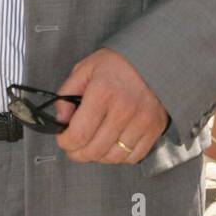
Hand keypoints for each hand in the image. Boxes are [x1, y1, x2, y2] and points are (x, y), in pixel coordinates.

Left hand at [54, 48, 169, 163]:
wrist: (151, 58)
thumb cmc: (117, 64)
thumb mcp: (84, 70)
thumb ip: (66, 94)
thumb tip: (61, 120)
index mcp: (102, 93)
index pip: (79, 134)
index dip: (66, 142)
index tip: (63, 139)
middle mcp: (124, 109)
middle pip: (95, 150)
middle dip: (78, 153)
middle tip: (74, 147)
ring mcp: (142, 121)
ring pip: (114, 157)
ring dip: (99, 156)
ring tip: (93, 144)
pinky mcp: (154, 128)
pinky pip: (134, 156)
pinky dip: (120, 156)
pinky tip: (113, 144)